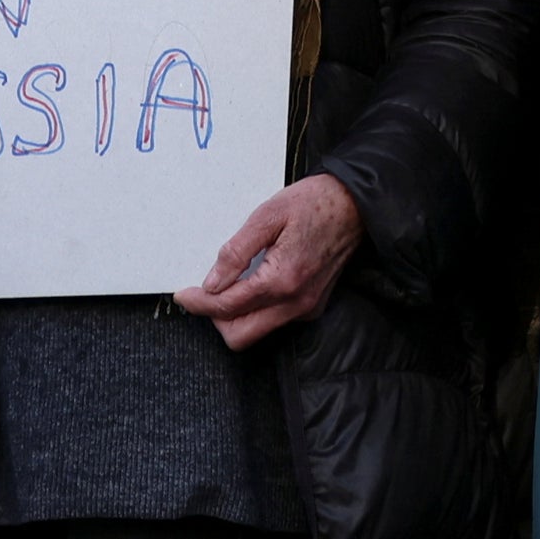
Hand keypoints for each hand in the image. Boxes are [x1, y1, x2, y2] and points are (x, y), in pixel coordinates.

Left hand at [174, 174, 359, 351]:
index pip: (227, 307)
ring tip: (230, 286)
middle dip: (215, 319)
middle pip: (239, 336)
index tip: (183, 295)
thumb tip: (211, 283)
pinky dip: (257, 310)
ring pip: (257, 332)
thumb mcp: (268, 215)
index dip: (199, 303)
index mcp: (282, 279)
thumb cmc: (315, 202)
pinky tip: (255, 283)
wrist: (356, 203)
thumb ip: (237, 251)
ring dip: (236, 316)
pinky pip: (275, 321)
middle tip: (204, 295)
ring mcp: (306, 308)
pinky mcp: (313, 307)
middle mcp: (295, 302)